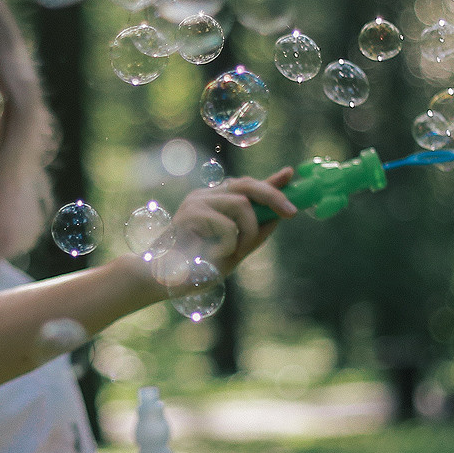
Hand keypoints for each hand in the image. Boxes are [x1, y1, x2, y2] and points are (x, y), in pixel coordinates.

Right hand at [165, 167, 296, 277]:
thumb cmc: (196, 266)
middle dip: (274, 196)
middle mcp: (206, 196)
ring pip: (243, 205)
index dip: (270, 180)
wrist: (162, 279)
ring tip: (235, 253)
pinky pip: (228, 226)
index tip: (290, 173)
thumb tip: (278, 219)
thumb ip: (253, 234)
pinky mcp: (191, 213)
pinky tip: (213, 255)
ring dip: (249, 232)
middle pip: (248, 185)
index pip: (246, 186)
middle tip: (291, 213)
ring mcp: (197, 201)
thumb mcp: (234, 250)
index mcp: (215, 202)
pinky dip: (230, 245)